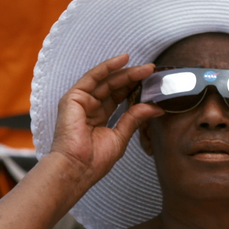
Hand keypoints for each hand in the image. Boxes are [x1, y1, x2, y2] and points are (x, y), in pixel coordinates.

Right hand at [49, 54, 162, 188]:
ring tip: (146, 68)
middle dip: (134, 78)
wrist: (77, 168)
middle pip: (114, 87)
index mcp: (99, 117)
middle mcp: (89, 107)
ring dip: (126, 72)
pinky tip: (123, 60)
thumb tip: (155, 108)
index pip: (119, 97)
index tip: (153, 82)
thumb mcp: (120, 136)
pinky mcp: (74, 97)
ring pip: (107, 80)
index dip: (135, 88)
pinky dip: (107, 67)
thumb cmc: (94, 160)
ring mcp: (81, 101)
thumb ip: (135, 118)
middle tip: (152, 71)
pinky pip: (93, 77)